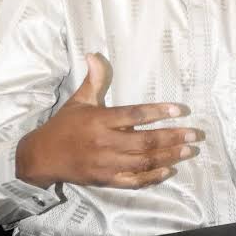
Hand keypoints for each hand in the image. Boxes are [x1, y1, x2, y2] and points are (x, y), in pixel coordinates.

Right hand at [16, 53, 202, 188]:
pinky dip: (152, 177)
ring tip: (188, 150)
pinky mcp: (106, 180)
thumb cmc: (64, 125)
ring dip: (168, 156)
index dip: (157, 112)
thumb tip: (94, 54)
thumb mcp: (78, 99)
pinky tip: (169, 170)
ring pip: (143, 162)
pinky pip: (133, 181)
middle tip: (194, 134)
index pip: (134, 114)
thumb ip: (94, 79)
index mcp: (100, 120)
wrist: (42, 158)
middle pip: (145, 141)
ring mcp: (106, 164)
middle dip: (172, 137)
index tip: (178, 110)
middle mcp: (105, 143)